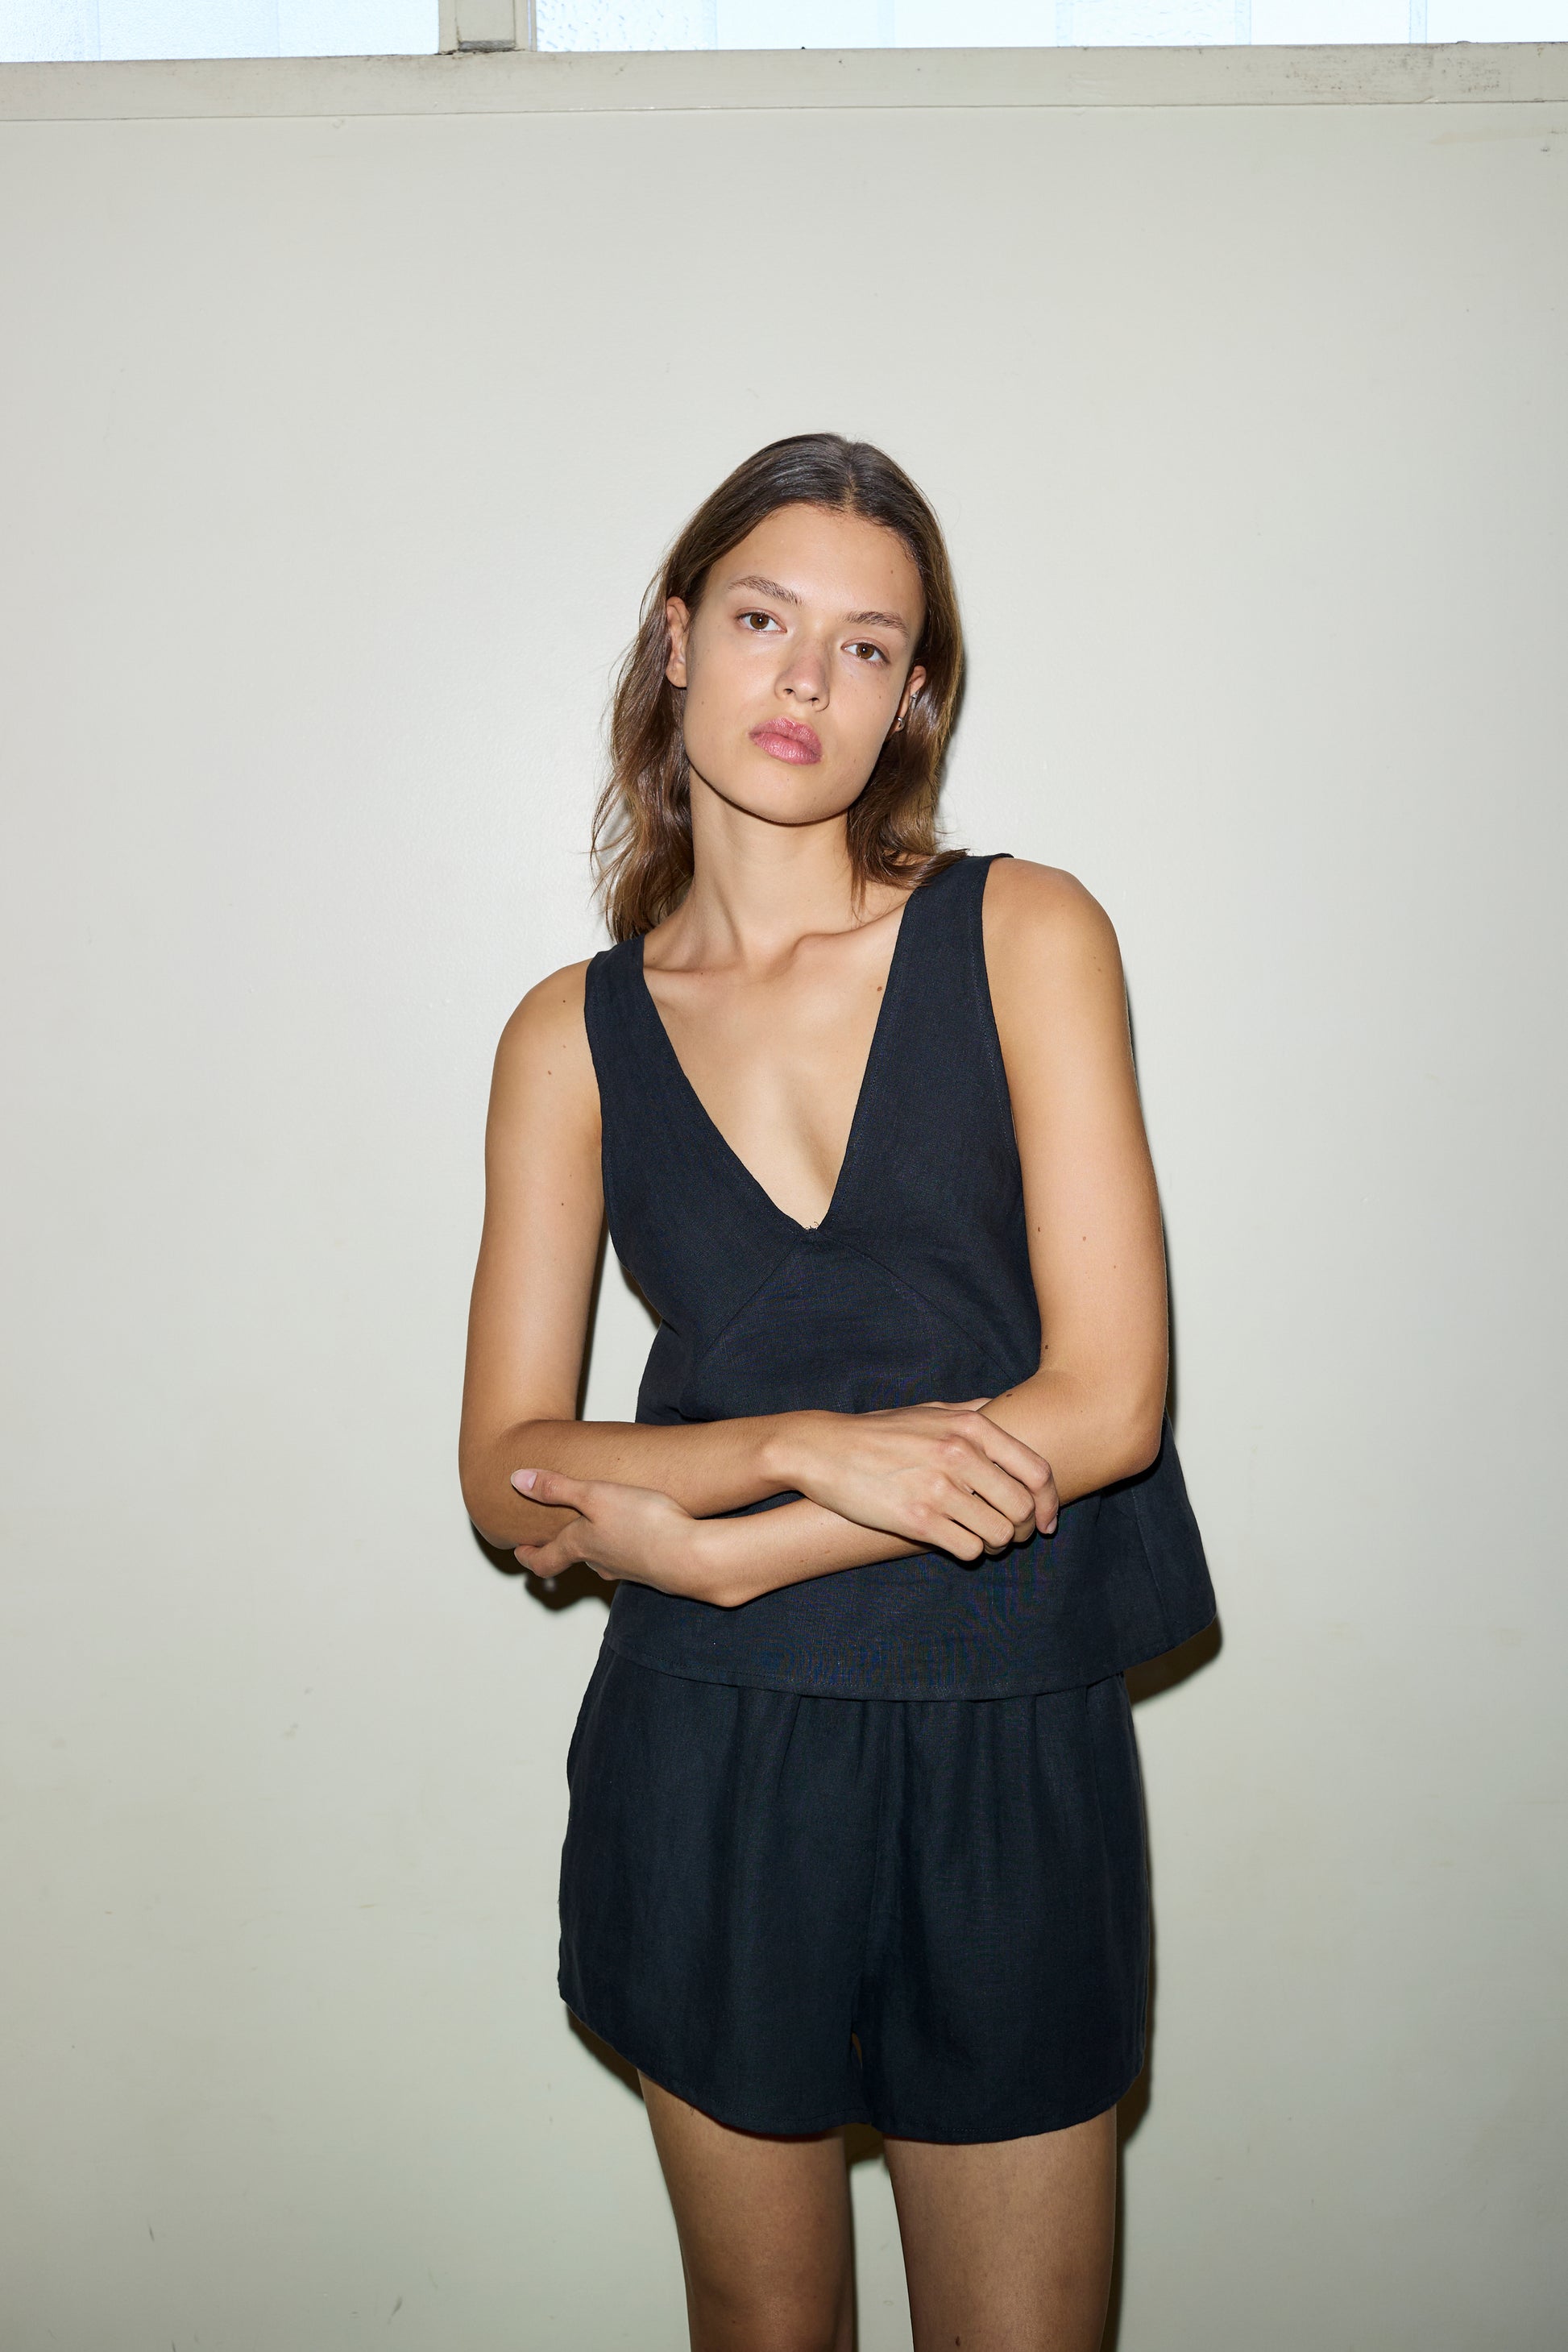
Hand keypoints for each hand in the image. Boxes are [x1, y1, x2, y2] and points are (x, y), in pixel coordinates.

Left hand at [510, 1467, 722, 1599]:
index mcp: (579, 1546)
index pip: (543, 1560)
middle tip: (553, 1540)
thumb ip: (557, 1488)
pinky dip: (624, 1546)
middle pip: (572, 1560)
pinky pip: (629, 1557)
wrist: (690, 1557)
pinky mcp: (652, 1568)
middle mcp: (600, 1563)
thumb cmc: (642, 1523)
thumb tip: (516, 1480)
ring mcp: (627, 1569)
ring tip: (595, 1530)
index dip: (527, 1556)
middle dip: (561, 1549)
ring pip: (602, 1559)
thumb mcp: (595, 1495)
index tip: (520, 1550)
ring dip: (595, 1547)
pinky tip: (636, 1533)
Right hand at [779, 1401, 1057, 1560]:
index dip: (1050, 1503)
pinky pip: (969, 1549)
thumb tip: (1000, 1410)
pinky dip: (969, 1551)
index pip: (1036, 1471)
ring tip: (981, 1538)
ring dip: (996, 1543)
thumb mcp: (928, 1410)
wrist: (823, 1449)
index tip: (1046, 1522)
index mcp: (970, 1426)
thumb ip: (970, 1411)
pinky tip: (956, 1542)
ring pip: (1000, 1534)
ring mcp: (939, 1487)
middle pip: (1023, 1508)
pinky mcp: (917, 1519)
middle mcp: (959, 1454)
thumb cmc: (879, 1432)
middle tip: (1010, 1534)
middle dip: (1024, 1529)